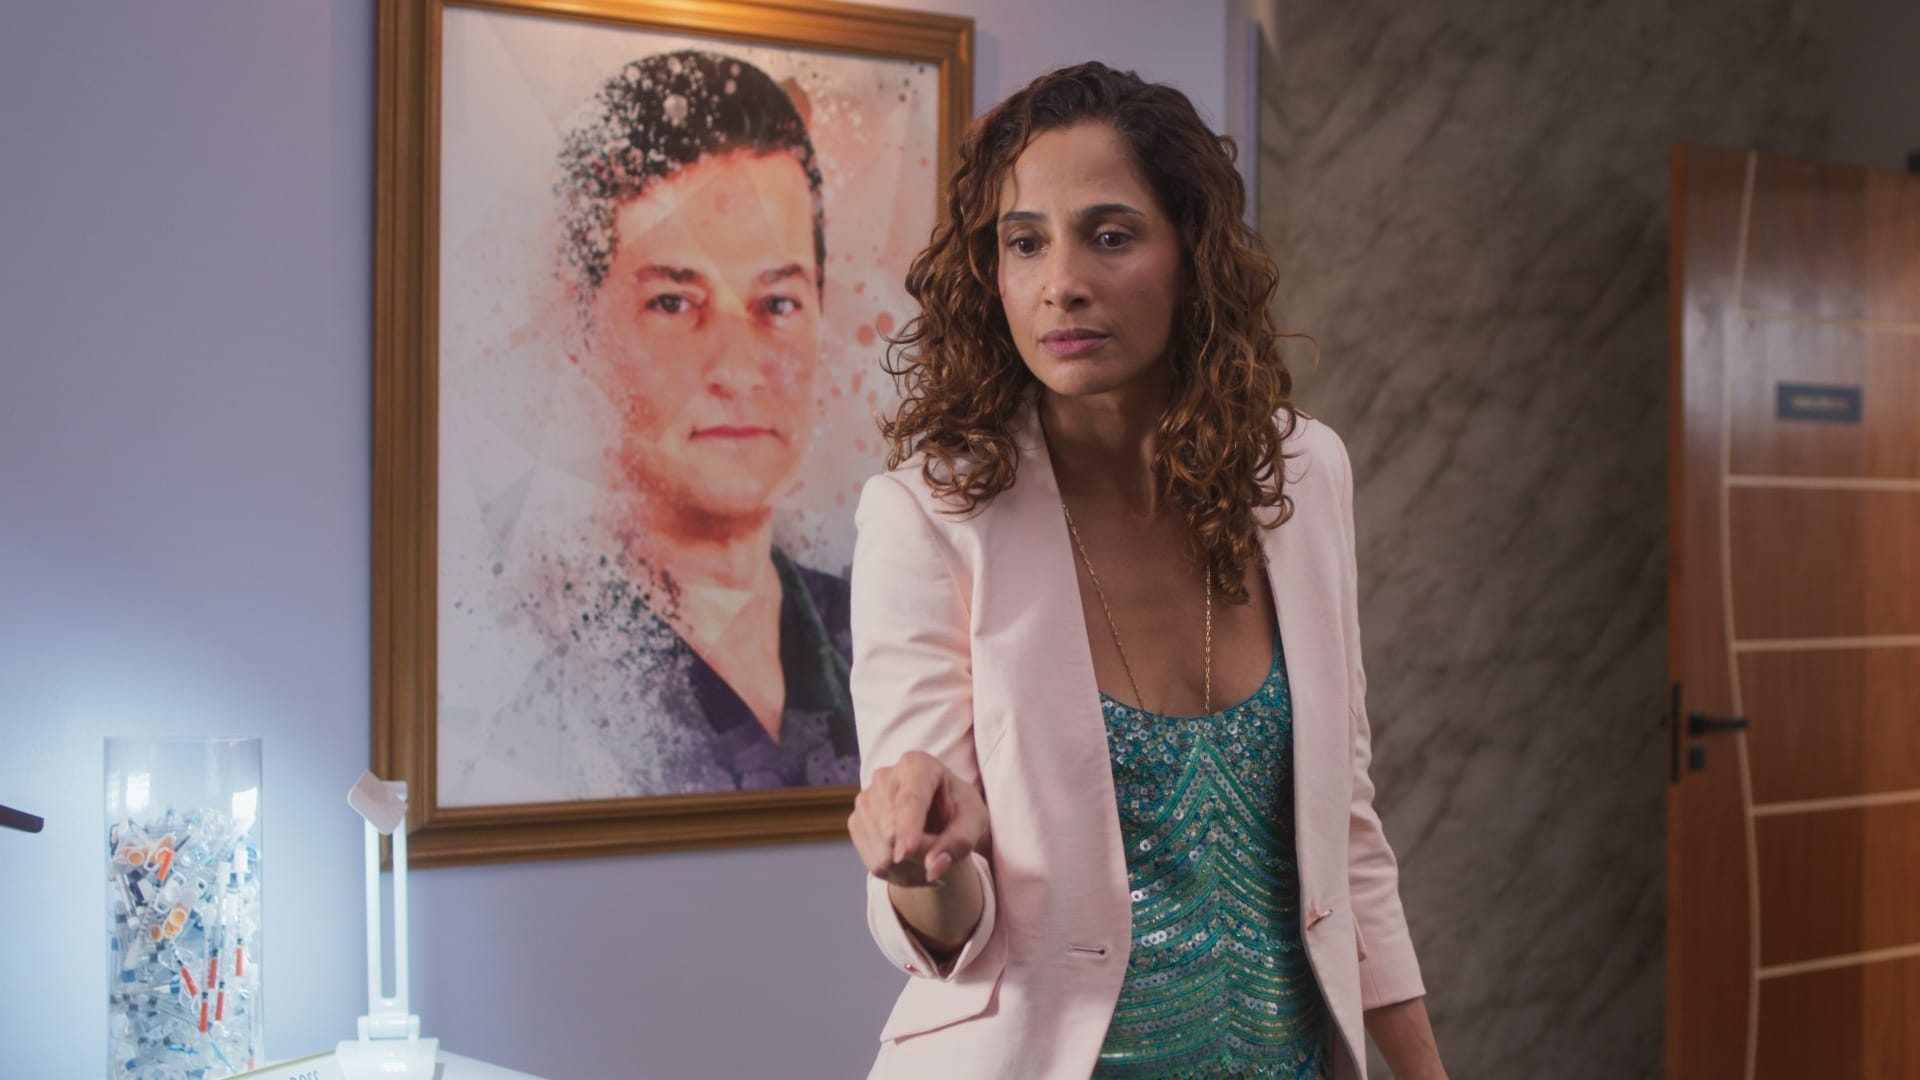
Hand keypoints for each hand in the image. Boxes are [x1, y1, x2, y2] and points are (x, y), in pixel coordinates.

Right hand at [848, 750, 989, 887]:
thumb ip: (959, 842)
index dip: (907, 828)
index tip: (905, 853)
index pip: (910, 800)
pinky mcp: (856, 821)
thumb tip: (933, 867)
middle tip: (940, 854)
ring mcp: (865, 798)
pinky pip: (874, 862)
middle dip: (919, 854)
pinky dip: (896, 870)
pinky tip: (909, 858)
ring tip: (927, 854)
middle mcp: (884, 776)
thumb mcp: (973, 821)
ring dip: (910, 866)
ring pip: (883, 851)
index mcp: (917, 765)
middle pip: (893, 831)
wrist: (937, 816)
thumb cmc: (958, 811)